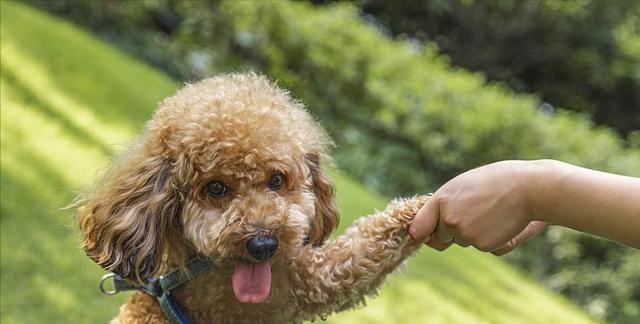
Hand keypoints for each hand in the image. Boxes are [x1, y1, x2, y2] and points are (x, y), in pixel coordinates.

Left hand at [409, 161, 546, 254]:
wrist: (528, 188)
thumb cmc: (497, 181)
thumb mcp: (464, 184)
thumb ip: (445, 203)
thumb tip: (436, 221)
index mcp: (441, 200)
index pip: (419, 226)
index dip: (420, 232)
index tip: (420, 235)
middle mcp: (449, 220)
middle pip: (442, 236)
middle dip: (452, 230)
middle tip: (473, 212)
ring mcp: (465, 234)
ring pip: (463, 241)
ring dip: (473, 233)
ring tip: (491, 212)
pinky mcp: (482, 245)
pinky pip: (481, 246)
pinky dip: (490, 239)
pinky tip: (501, 223)